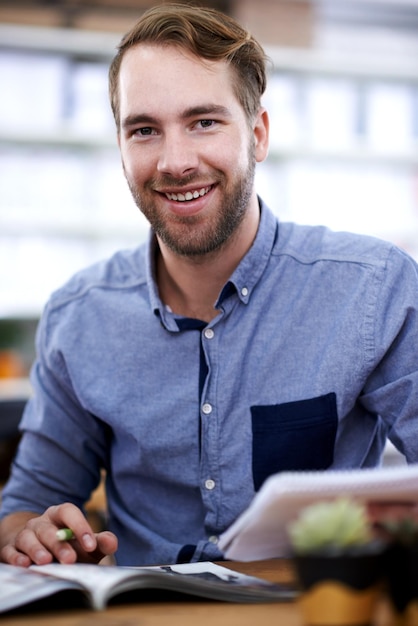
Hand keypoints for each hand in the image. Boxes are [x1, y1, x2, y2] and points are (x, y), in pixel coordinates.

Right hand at [0, 503, 117, 566]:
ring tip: (46, 561)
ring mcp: (25, 535)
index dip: (80, 526)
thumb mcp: (85, 545)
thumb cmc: (67, 547)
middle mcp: (41, 522)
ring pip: (28, 538)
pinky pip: (11, 551)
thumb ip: (99, 543)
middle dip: (59, 545)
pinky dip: (16, 557)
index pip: (69, 512)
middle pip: (48, 529)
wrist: (39, 551)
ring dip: (37, 550)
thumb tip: (112, 542)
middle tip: (70, 560)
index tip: (91, 544)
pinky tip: (24, 564)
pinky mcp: (10, 549)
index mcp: (60, 515)